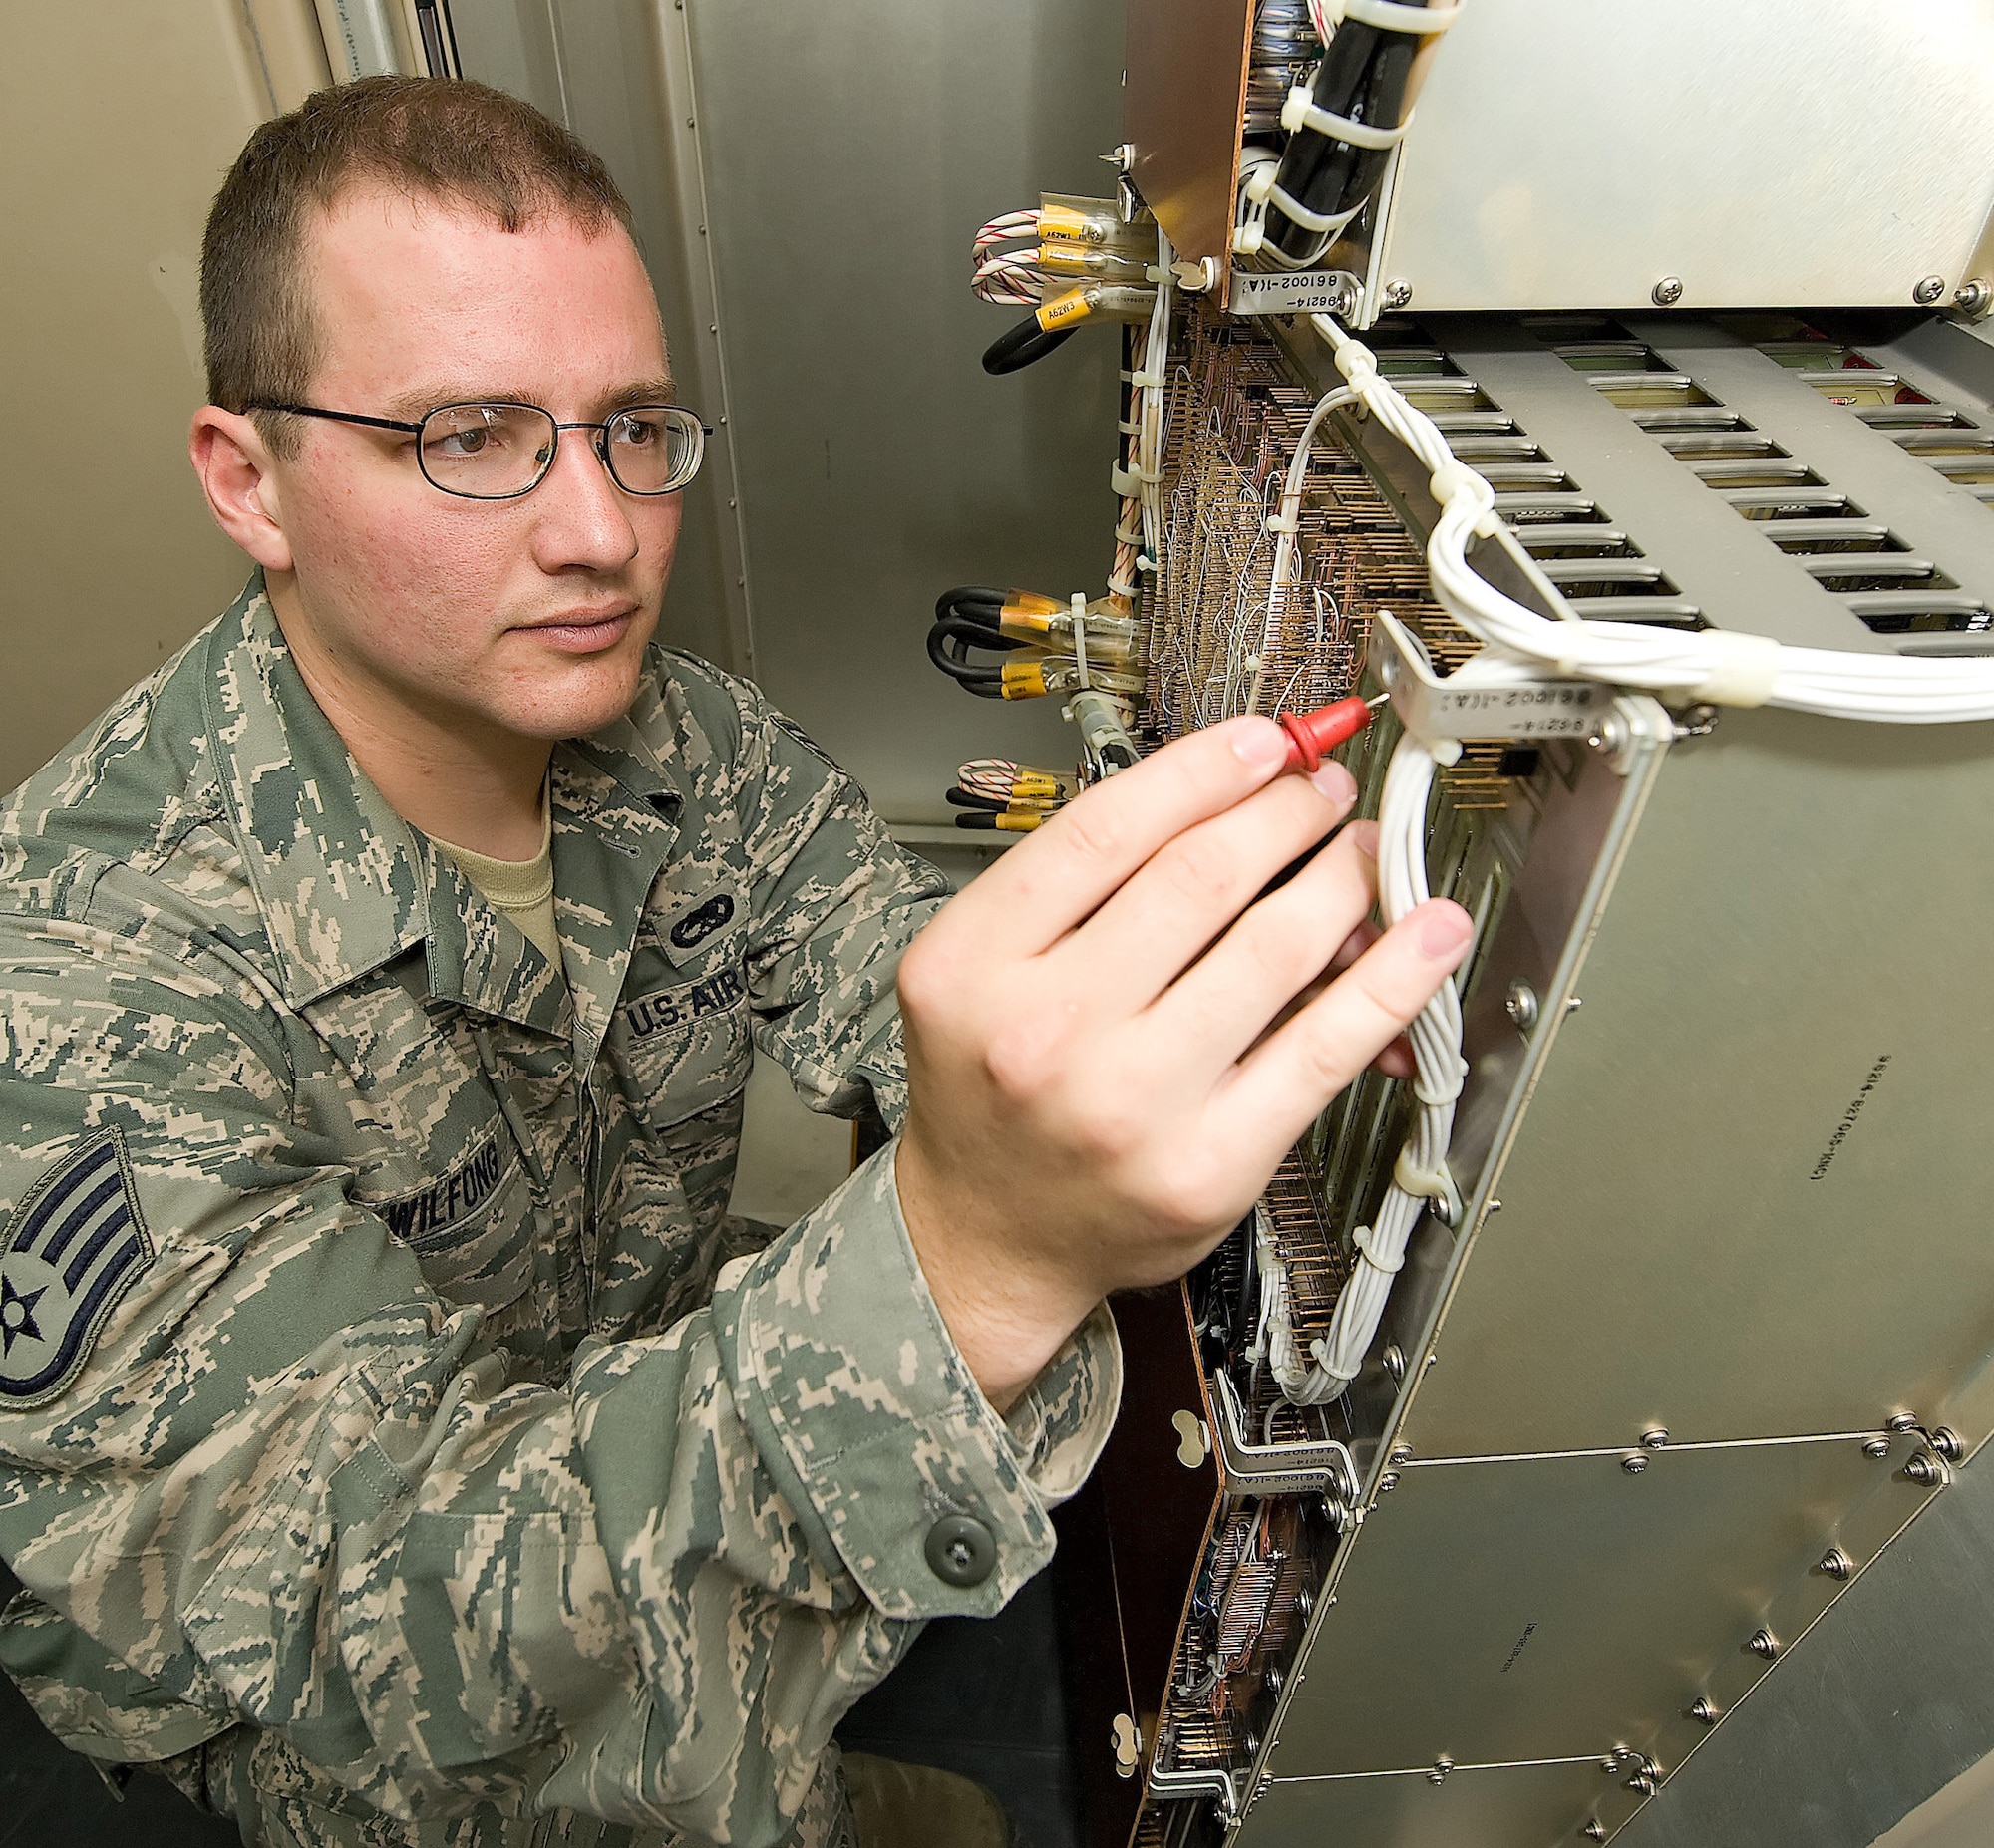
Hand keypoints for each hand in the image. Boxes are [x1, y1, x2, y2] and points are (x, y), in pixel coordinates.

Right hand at [894, 713, 1473, 1408]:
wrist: (989, 1236)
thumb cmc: (993, 1096)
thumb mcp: (981, 972)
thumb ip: (1079, 891)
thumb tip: (1233, 805)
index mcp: (972, 965)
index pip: (1106, 829)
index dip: (1205, 768)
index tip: (1262, 743)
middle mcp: (1044, 1031)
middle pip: (1200, 874)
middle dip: (1284, 810)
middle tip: (1320, 790)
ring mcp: (1133, 1103)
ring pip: (1274, 947)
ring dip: (1341, 878)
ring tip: (1358, 852)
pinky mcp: (1212, 1162)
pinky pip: (1326, 1047)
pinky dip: (1392, 978)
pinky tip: (1426, 934)